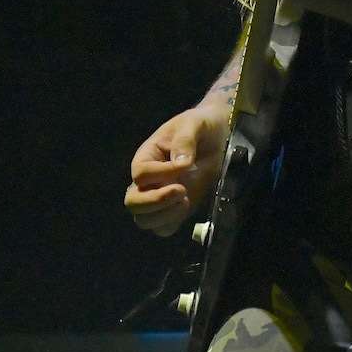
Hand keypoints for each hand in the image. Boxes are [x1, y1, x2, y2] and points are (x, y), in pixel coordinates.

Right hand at [124, 105, 227, 236]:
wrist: (218, 136)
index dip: (161, 173)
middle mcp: (148, 180)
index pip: (141, 174)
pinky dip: (172, 222)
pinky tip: (187, 206)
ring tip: (185, 199)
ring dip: (163, 215)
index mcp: (146, 157)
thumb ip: (185, 140)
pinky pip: (164, 227)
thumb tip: (182, 163)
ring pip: (144, 220)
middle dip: (154, 202)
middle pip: (133, 203)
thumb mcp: (193, 124)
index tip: (186, 165)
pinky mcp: (175, 209)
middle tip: (181, 191)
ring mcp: (160, 197)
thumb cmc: (200, 126)